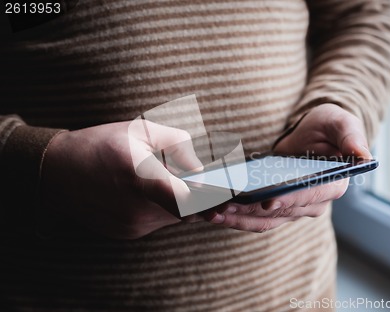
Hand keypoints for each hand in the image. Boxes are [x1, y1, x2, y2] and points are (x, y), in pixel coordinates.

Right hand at [41, 121, 201, 238]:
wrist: (54, 172)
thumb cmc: (99, 145)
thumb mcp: (140, 129)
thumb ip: (178, 143)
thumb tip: (202, 167)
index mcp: (141, 180)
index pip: (190, 200)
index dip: (214, 198)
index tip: (229, 191)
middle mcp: (137, 209)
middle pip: (187, 210)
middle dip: (201, 196)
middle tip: (205, 180)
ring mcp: (131, 225)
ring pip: (175, 217)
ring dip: (183, 201)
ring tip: (169, 177)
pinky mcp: (127, 232)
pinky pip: (158, 222)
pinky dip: (165, 208)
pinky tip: (150, 190)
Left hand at [202, 104, 371, 231]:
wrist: (310, 134)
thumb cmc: (327, 126)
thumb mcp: (340, 122)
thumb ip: (350, 135)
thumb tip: (362, 155)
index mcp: (332, 184)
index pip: (310, 197)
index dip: (290, 200)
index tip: (268, 200)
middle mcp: (314, 203)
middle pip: (281, 212)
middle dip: (251, 211)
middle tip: (224, 206)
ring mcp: (293, 209)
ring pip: (264, 220)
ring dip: (238, 218)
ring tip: (211, 211)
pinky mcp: (275, 208)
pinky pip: (255, 218)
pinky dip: (235, 216)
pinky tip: (213, 210)